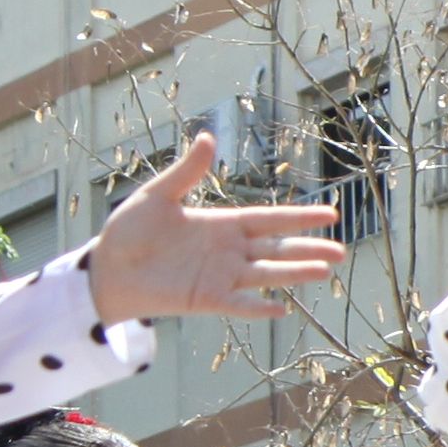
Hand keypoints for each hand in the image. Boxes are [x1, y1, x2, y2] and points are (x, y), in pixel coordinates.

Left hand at [87, 129, 344, 318]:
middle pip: (276, 249)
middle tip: (340, 251)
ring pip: (266, 274)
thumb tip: (207, 137)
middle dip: (308, 249)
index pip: (269, 219)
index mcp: (222, 224)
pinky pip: (238, 304)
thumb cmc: (129, 231)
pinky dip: (259, 307)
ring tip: (325, 271)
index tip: (330, 214)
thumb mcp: (156, 195)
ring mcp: (220, 277)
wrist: (107, 268)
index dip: (299, 217)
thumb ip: (186, 172)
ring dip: (294, 274)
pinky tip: (282, 309)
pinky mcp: (206, 299)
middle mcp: (228, 251)